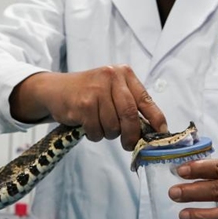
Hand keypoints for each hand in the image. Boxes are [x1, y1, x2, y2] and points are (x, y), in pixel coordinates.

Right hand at [10, 66, 166, 149]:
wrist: (56, 89)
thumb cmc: (88, 92)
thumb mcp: (111, 90)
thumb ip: (130, 104)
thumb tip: (151, 130)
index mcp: (123, 73)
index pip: (145, 99)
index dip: (156, 119)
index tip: (161, 133)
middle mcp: (111, 77)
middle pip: (130, 115)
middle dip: (131, 135)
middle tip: (128, 144)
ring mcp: (96, 90)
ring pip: (113, 127)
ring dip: (108, 134)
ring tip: (99, 125)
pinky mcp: (83, 104)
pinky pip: (97, 131)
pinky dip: (94, 135)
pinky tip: (86, 125)